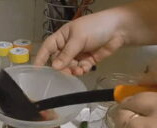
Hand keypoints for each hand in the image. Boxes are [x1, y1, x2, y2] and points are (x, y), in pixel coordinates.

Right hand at [34, 0, 156, 75]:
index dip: (41, 58)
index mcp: (62, 37)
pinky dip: (81, 70)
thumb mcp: (79, 39)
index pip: (48, 48)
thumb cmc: (95, 27)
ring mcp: (78, 53)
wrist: (119, 29)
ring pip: (69, 66)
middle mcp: (68, 46)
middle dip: (62, 67)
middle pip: (58, 60)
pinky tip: (85, 68)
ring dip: (72, 70)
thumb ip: (67, 54)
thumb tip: (55, 67)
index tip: (37, 69)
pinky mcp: (87, 60)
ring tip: (79, 70)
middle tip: (67, 71)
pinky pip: (80, 68)